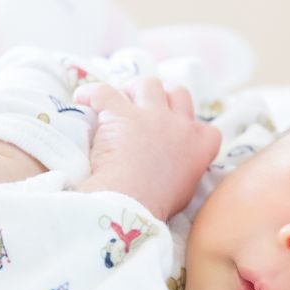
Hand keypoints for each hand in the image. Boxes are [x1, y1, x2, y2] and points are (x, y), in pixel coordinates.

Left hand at [74, 77, 220, 220]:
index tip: (174, 133)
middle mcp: (179, 124)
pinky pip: (104, 91)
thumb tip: (176, 167)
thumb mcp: (185, 191)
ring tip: (118, 104)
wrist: (131, 203)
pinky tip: (84, 99)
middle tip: (145, 110)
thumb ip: (185, 170)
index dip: (188, 126)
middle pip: (177, 93)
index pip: (206, 127)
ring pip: (147, 84)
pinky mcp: (121, 113)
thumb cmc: (156, 205)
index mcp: (200, 145)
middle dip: (163, 97)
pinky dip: (91, 94)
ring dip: (133, 91)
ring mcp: (151, 115)